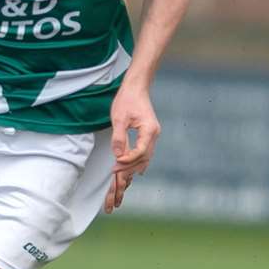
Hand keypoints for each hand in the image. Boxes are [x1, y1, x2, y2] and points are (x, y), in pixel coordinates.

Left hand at [106, 82, 160, 212]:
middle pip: (144, 159)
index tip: (114, 167)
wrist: (137, 87)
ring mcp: (153, 136)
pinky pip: (144, 154)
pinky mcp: (148, 136)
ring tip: (121, 181)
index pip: (140, 152)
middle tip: (115, 178)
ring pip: (145, 159)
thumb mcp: (119, 117)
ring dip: (133, 169)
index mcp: (150, 130)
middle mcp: (154, 135)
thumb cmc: (127, 99)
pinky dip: (136, 163)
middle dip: (129, 170)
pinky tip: (130, 172)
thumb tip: (117, 156)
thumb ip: (119, 137)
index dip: (127, 162)